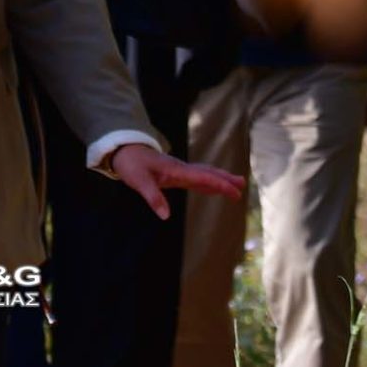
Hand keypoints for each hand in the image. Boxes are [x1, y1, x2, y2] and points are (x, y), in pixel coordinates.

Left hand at [108, 143, 246, 218]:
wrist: (123, 149)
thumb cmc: (131, 164)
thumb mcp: (138, 181)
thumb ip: (153, 197)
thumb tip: (166, 216)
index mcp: (176, 170)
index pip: (203, 177)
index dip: (220, 184)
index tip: (235, 191)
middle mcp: (181, 169)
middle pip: (208, 173)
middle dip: (225, 179)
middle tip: (242, 185)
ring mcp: (178, 170)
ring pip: (204, 174)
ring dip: (220, 179)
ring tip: (237, 184)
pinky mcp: (174, 173)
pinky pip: (196, 178)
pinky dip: (208, 182)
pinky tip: (212, 187)